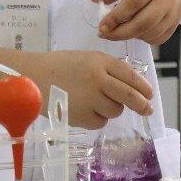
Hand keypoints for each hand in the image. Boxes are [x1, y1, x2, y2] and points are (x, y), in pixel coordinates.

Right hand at [0, 48, 153, 130]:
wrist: (31, 77)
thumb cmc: (59, 66)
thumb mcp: (85, 59)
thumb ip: (107, 68)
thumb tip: (131, 84)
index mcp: (99, 61)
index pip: (129, 75)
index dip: (142, 86)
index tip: (150, 94)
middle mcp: (98, 79)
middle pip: (128, 96)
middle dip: (141, 104)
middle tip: (147, 109)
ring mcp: (89, 98)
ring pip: (114, 111)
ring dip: (111, 109)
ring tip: (95, 101)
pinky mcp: (80, 116)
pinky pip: (100, 122)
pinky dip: (97, 118)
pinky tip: (84, 109)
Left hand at [90, 0, 180, 45]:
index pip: (134, 3)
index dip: (116, 17)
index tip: (102, 25)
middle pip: (143, 23)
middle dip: (120, 33)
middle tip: (104, 34)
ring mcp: (175, 12)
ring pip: (151, 33)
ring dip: (131, 36)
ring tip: (118, 29)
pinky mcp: (178, 21)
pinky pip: (159, 37)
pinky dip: (144, 38)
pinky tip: (135, 29)